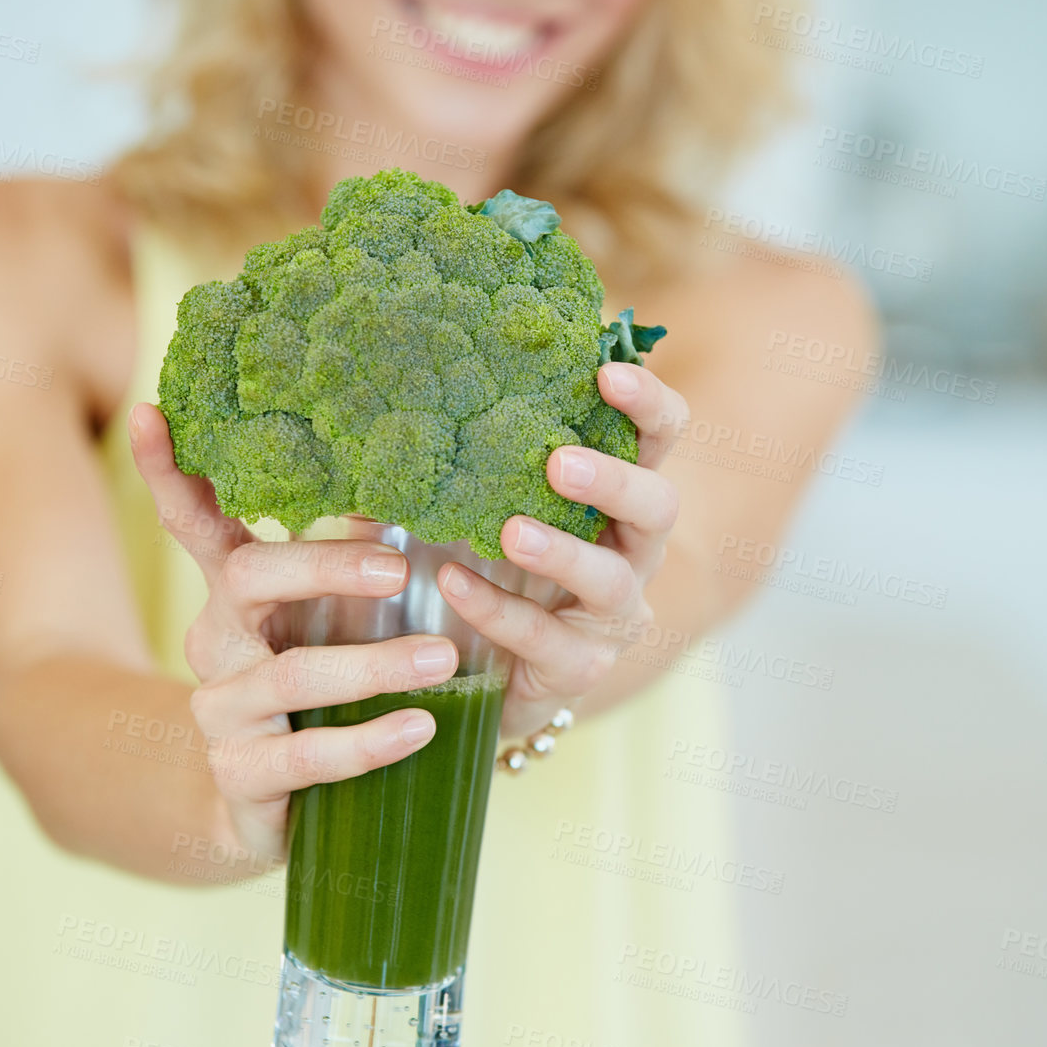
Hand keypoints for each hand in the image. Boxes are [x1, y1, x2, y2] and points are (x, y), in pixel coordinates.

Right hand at [128, 403, 457, 871]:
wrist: (266, 808)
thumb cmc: (316, 694)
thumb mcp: (328, 623)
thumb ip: (350, 564)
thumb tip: (406, 490)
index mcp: (234, 592)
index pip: (192, 520)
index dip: (166, 469)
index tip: (150, 411)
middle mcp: (216, 642)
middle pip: (250, 580)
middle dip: (324, 566)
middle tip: (399, 568)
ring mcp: (222, 712)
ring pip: (290, 677)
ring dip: (372, 666)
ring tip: (443, 659)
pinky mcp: (243, 777)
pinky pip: (307, 758)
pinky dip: (368, 742)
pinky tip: (419, 728)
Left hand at [435, 362, 688, 737]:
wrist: (492, 674)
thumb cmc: (493, 564)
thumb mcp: (482, 503)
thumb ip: (462, 458)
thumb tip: (388, 405)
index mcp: (619, 493)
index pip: (659, 438)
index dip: (647, 403)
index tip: (606, 373)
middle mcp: (633, 550)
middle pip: (658, 506)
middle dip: (614, 480)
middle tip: (560, 462)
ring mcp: (614, 614)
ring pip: (611, 580)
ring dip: (563, 553)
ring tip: (512, 533)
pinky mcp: (580, 665)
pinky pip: (544, 637)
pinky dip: (496, 608)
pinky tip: (452, 582)